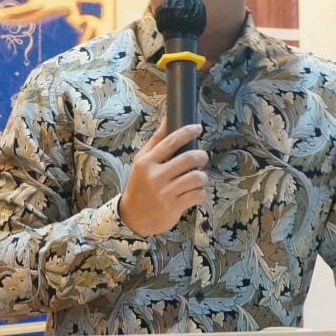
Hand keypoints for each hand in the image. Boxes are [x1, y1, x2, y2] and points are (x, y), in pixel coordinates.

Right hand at [118, 121, 208, 236]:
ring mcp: (164, 192)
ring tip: (198, 178)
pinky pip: (197, 195)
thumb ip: (157, 140)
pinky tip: (196, 192)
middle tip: (202, 158)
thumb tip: (168, 118)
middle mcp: (155, 176)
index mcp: (146, 161)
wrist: (132, 217)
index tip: (198, 128)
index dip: (188, 132)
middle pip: (188, 158)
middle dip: (201, 156)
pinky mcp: (173, 207)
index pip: (171, 141)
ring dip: (202, 177)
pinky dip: (201, 192)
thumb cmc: (140, 186)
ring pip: (196, 177)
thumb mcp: (142, 161)